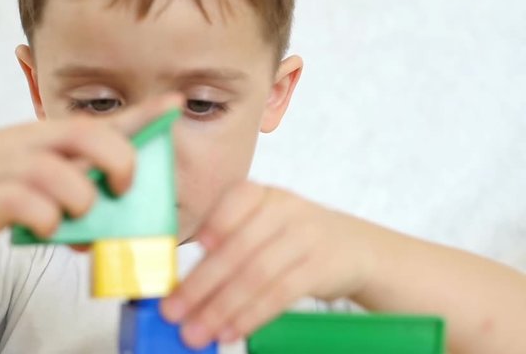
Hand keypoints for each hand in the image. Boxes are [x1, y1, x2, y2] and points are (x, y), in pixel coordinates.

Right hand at [0, 94, 182, 245]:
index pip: (109, 120)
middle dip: (120, 163)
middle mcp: (40, 144)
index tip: (176, 105)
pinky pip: (31, 208)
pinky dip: (48, 223)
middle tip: (122, 188)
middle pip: (92, 136)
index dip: (145, 113)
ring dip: (81, 204)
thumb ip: (82, 185)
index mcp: (57, 136)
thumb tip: (122, 219)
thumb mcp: (43, 167)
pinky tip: (45, 227)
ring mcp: (15, 167)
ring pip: (64, 178)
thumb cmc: (5, 180)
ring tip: (75, 217)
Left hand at [161, 181, 376, 347]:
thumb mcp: (264, 226)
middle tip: (173, 311)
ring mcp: (306, 237)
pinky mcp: (321, 268)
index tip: (194, 246)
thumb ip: (227, 246)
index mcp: (263, 194)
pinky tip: (231, 330)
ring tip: (196, 332)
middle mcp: (284, 209)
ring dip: (221, 307)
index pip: (236, 199)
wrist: (353, 247)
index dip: (215, 221)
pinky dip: (252, 315)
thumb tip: (183, 287)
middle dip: (202, 283)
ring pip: (257, 274)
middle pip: (239, 246)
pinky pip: (280, 294)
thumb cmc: (291, 239)